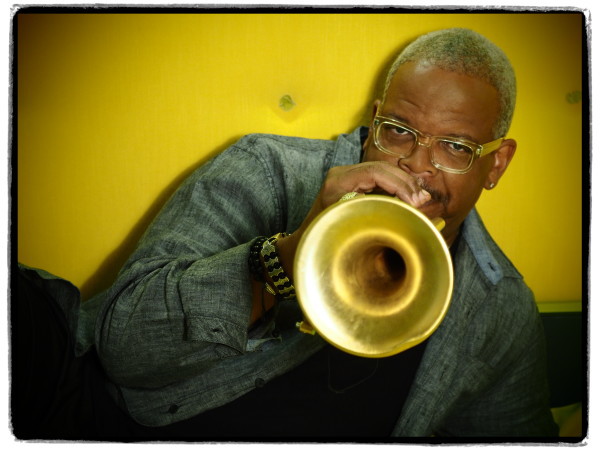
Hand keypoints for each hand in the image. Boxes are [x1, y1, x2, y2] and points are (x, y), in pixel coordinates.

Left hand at [276, 161, 430, 278]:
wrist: (304, 243)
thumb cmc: (320, 239)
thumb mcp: (345, 227)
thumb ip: (372, 213)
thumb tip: (405, 208)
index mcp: (337, 182)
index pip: (375, 172)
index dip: (399, 184)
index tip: (415, 201)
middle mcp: (341, 174)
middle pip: (382, 168)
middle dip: (405, 183)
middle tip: (422, 200)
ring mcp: (346, 177)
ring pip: (383, 172)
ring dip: (404, 184)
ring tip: (420, 199)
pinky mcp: (353, 183)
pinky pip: (380, 179)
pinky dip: (397, 187)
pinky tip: (409, 197)